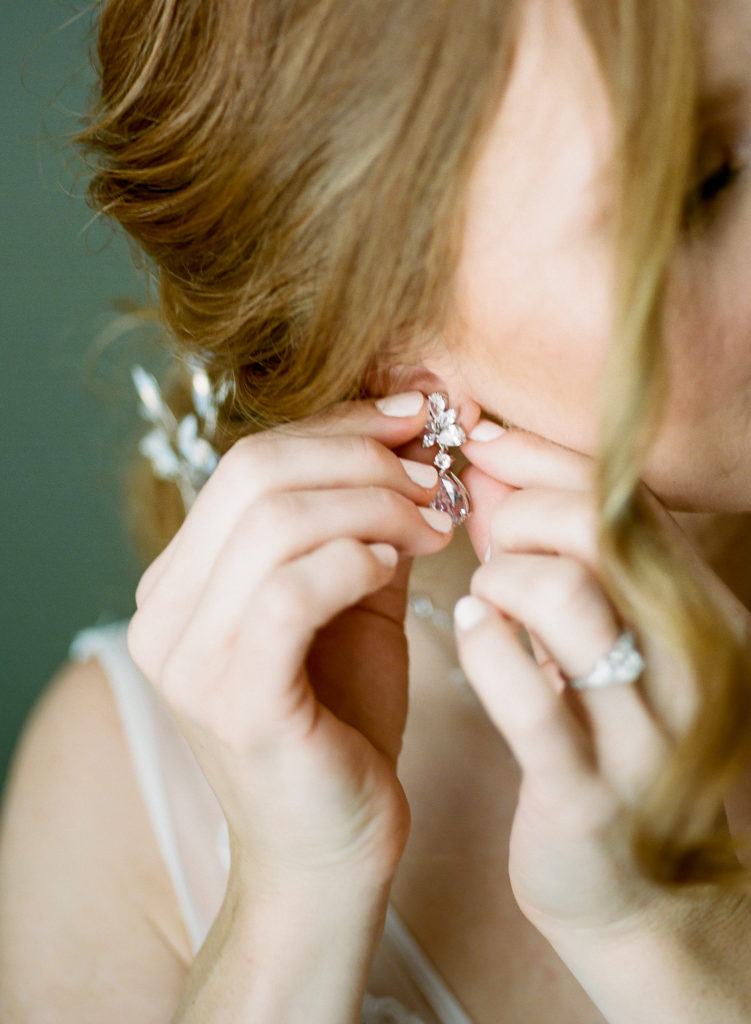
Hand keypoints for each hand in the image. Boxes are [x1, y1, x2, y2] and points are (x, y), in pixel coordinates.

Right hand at [127, 395, 456, 886]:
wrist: (333, 848)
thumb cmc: (345, 722)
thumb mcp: (352, 602)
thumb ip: (362, 524)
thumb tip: (407, 438)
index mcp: (183, 581)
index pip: (251, 461)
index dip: (342, 425)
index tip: (421, 417)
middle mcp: (165, 611)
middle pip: (256, 473)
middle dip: (362, 457)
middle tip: (434, 473)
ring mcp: (188, 657)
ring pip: (276, 521)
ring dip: (373, 505)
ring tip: (434, 523)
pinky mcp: (232, 699)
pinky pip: (291, 589)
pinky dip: (353, 560)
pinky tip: (397, 567)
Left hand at [454, 424, 750, 941]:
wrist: (634, 883)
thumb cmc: (603, 731)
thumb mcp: (597, 628)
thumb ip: (551, 542)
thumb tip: (485, 454)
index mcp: (697, 606)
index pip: (620, 492)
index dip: (536, 457)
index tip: (478, 446)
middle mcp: (691, 658)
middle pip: (597, 526)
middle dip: (517, 517)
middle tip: (489, 546)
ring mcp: (648, 728)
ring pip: (566, 593)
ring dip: (502, 580)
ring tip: (488, 600)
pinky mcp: (592, 791)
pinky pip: (529, 698)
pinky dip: (486, 648)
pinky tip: (474, 632)